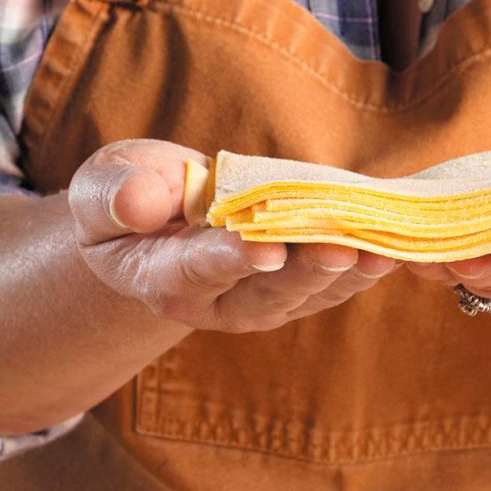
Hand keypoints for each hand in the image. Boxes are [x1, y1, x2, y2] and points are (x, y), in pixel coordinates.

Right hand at [67, 138, 397, 332]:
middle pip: (263, 293)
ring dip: (345, 272)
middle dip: (302, 271)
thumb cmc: (122, 199)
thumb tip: (139, 202)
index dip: (228, 259)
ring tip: (378, 248)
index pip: (194, 271)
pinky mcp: (294, 289)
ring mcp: (259, 300)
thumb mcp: (99, 188)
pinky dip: (363, 265)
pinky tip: (391, 246)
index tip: (260, 248)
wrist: (149, 225)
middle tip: (336, 249)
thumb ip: (114, 196)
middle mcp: (215, 301)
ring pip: (306, 294)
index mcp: (160, 277)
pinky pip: (332, 283)